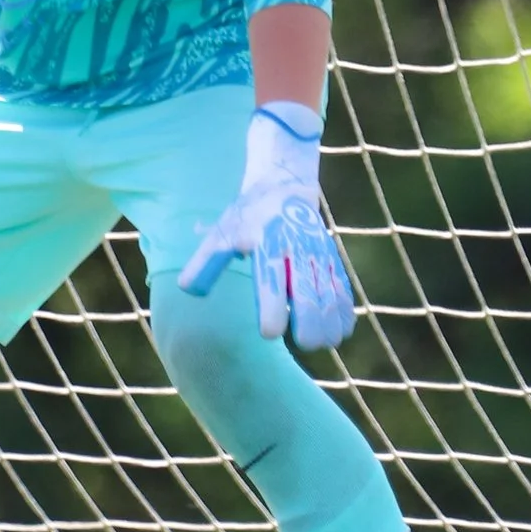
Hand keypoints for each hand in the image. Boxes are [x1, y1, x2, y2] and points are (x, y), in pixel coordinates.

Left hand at [179, 103, 355, 350]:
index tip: (269, 334)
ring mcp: (319, 255)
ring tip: (319, 343)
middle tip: (302, 343)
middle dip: (310, 321)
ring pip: (331, 293)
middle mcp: (297, 250)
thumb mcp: (221, 233)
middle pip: (310, 291)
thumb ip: (205, 263)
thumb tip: (186, 289)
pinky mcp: (332, 260)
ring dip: (329, 322)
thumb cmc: (246, 218)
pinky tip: (338, 332)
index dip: (273, 307)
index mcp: (267, 244)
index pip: (271, 279)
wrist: (285, 188)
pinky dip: (343, 313)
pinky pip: (344, 290)